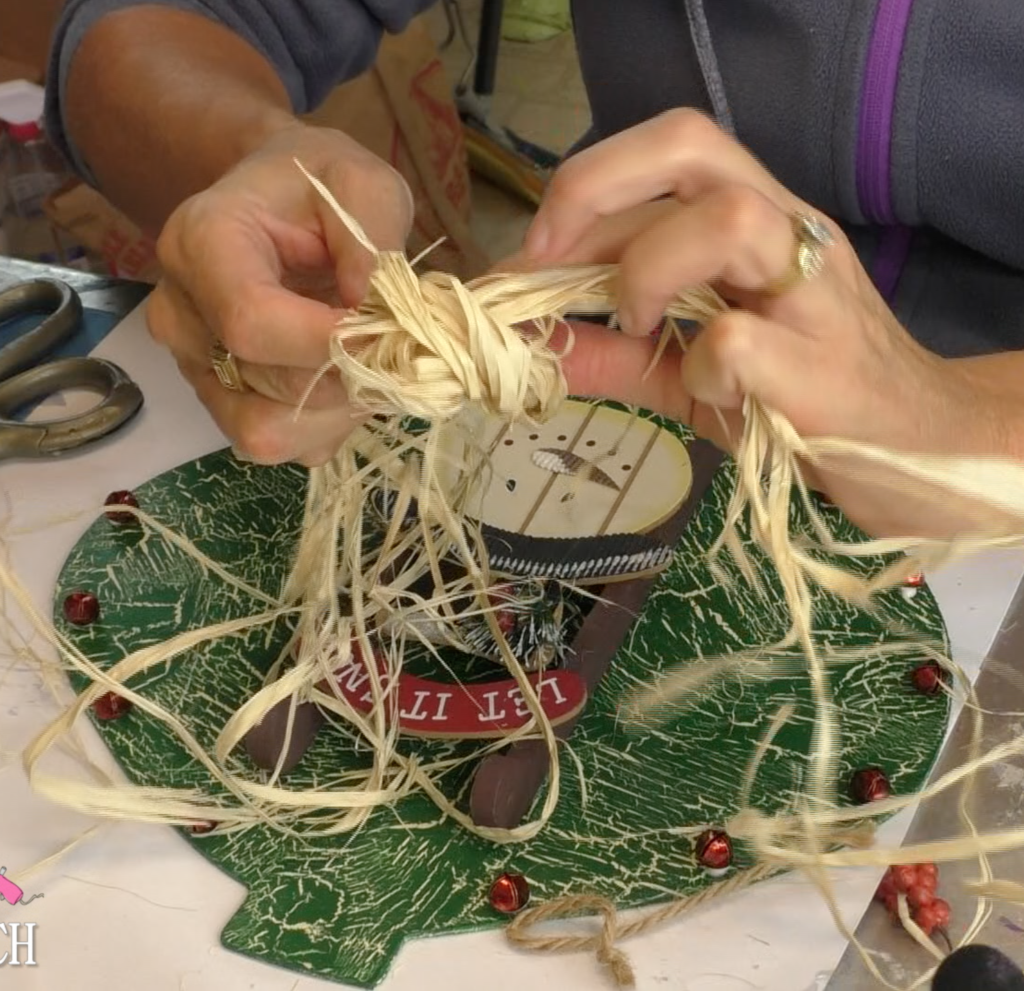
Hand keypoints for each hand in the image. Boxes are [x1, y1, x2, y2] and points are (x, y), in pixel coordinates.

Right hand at [147, 123, 413, 465]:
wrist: (275, 201)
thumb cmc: (316, 187)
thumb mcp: (362, 182)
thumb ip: (374, 237)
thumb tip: (376, 312)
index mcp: (201, 244)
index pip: (252, 321)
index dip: (329, 343)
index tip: (392, 334)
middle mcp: (182, 315)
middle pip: (268, 384)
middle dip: (348, 375)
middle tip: (397, 345)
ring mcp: (196, 369)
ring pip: (268, 431)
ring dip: (339, 410)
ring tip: (369, 361)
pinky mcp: (222, 405)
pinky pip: (278, 443)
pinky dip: (327, 424)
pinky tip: (345, 378)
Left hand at [512, 110, 982, 535]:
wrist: (920, 452)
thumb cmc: (802, 404)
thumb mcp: (694, 376)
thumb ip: (618, 358)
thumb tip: (534, 348)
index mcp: (756, 224)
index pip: (661, 161)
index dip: (579, 195)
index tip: (526, 259)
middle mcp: (788, 236)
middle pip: (690, 145)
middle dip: (593, 189)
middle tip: (546, 263)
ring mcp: (813, 298)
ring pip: (730, 219)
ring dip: (648, 268)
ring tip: (638, 326)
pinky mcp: (824, 371)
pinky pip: (739, 340)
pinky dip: (698, 367)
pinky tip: (707, 395)